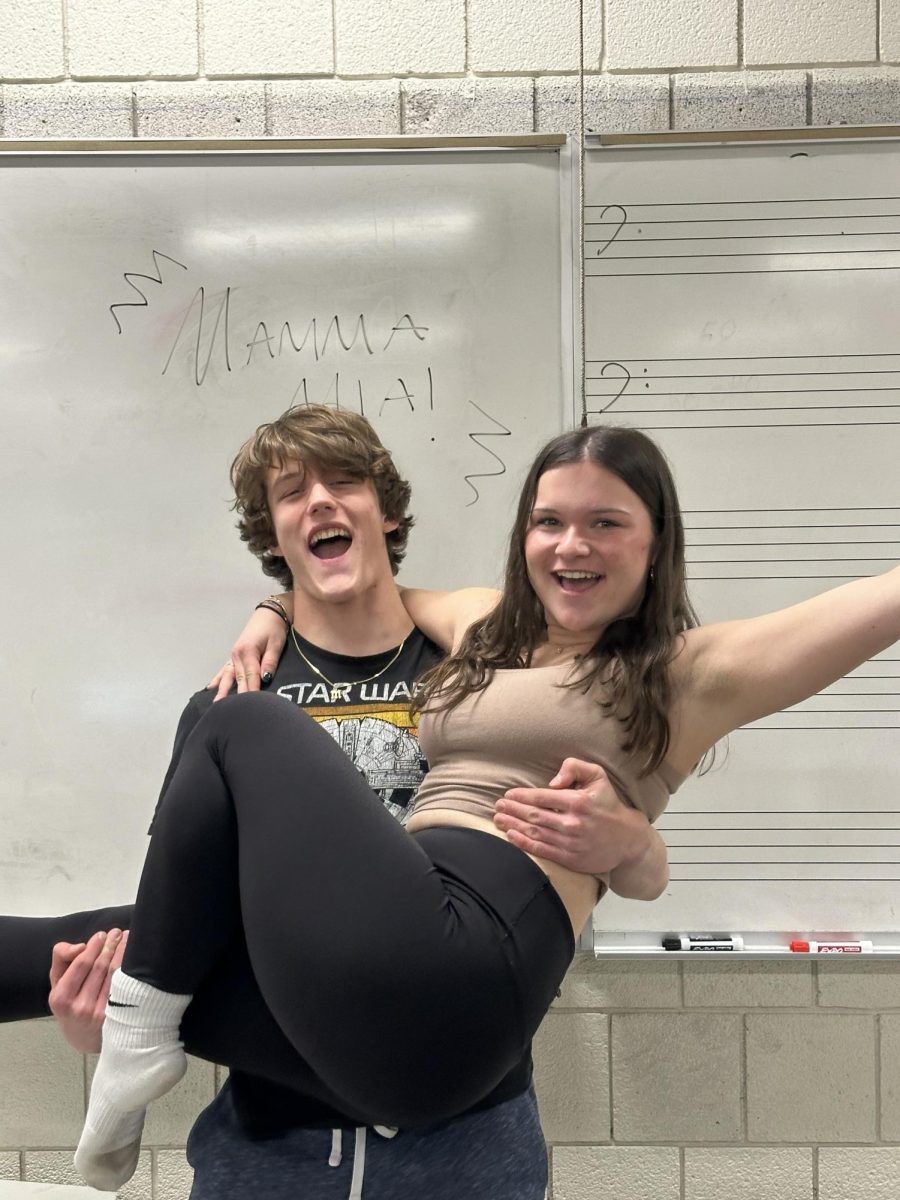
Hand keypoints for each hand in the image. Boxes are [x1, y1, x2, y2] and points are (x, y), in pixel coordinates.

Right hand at [48, 929, 127, 1052]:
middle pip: (100, 967)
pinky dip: (130, 969)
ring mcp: (99, 1014)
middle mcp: (80, 1007)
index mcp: (61, 998)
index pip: (81, 964)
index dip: (94, 946)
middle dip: (110, 945)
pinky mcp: (116, 1018)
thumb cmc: (69, 1003)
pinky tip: (134, 957)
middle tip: (118, 932)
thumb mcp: (57, 983)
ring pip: (115, 975)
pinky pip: (124, 987)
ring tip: (128, 938)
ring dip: (123, 953)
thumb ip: (62, 958)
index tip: (102, 934)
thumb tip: (81, 946)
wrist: (83, 1037)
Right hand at [207, 603, 289, 699]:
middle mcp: (237, 655)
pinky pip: (225, 669)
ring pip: (228, 676)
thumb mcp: (276, 644)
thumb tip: (265, 679)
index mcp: (248, 652)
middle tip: (233, 713)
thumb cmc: (274, 629)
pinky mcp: (234, 655)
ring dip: (223, 690)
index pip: (251, 677)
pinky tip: (211, 687)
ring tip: (217, 704)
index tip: (252, 706)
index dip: (252, 691)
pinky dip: (218, 678)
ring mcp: (234, 655)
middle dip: (237, 696)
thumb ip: (270, 662)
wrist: (269, 614)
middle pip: (238, 679)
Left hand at [493, 757, 653, 875]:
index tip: (508, 794)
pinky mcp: (571, 859)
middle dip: (512, 810)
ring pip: (534, 833)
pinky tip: (511, 836)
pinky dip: (523, 843)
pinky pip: (542, 850)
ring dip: (513, 826)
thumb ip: (575, 767)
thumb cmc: (608, 804)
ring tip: (499, 819)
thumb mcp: (598, 776)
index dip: (521, 796)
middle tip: (498, 806)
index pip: (542, 797)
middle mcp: (573, 823)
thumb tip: (552, 781)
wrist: (627, 839)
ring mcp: (571, 843)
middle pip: (533, 816)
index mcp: (578, 802)